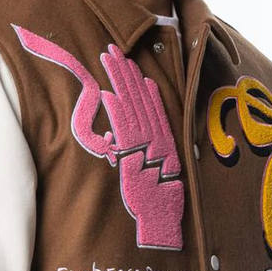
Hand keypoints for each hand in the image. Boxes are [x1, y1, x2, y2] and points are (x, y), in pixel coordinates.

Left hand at [99, 44, 184, 249]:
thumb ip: (153, 150)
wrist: (163, 221)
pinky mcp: (134, 159)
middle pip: (140, 98)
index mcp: (164, 138)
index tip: (129, 62)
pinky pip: (124, 129)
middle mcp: (157, 138)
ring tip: (107, 60)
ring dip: (118, 82)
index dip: (138, 81)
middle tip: (112, 49)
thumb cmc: (160, 201)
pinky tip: (108, 94)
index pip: (151, 103)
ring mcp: (146, 147)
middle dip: (125, 72)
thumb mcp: (161, 171)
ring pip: (131, 106)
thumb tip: (137, 139)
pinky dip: (117, 111)